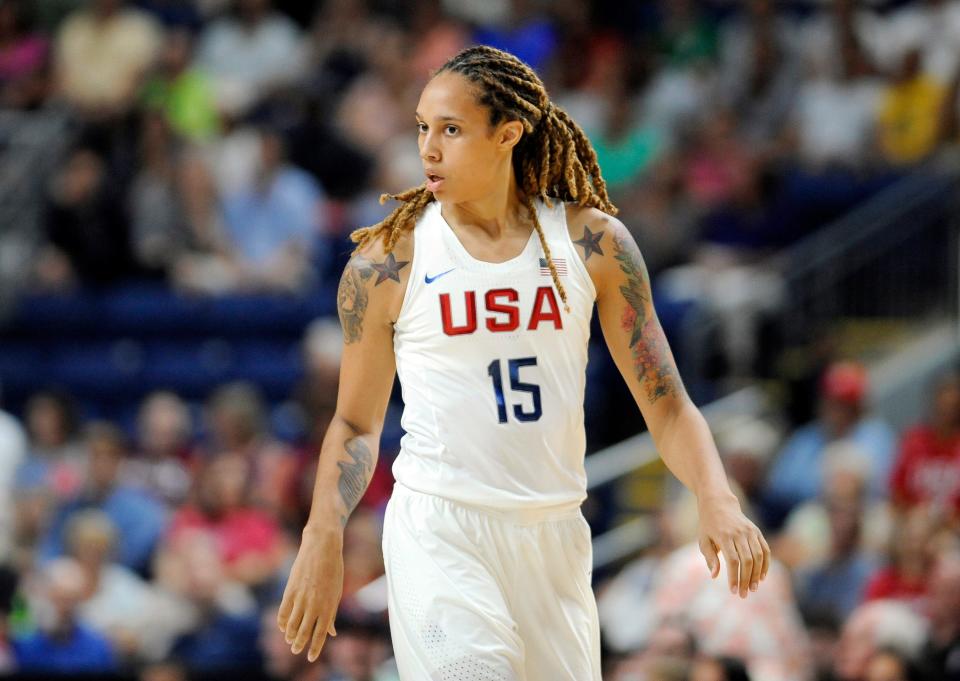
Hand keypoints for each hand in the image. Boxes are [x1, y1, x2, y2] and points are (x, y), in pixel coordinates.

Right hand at [276, 526, 342, 660]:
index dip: (315, 648)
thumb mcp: (336, 592)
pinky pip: (283, 612)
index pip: (320, 634)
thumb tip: (331, 632)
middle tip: (296, 651)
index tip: (310, 658)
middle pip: (304, 632)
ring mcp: (301, 598)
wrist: (322, 547)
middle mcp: (314, 605)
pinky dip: (282, 622)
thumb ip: (331, 614)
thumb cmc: (333, 570)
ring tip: (290, 640)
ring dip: (290, 635)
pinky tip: (283, 627)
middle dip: (299, 644)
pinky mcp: (290, 590)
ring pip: (292, 624)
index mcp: (328, 606)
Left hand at [697, 492, 770, 598]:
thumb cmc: (708, 525)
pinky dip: (765, 564)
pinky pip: (765, 550)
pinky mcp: (757, 531)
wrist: (719, 503)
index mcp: (724, 536)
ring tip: (753, 588)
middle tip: (744, 594)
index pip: (733, 561)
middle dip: (746, 579)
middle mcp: (739, 533)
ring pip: (758, 556)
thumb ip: (709, 558)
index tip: (733, 591)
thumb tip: (715, 576)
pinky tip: (762, 576)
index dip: (734, 577)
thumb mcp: (703, 540)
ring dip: (757, 574)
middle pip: (747, 560)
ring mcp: (750, 531)